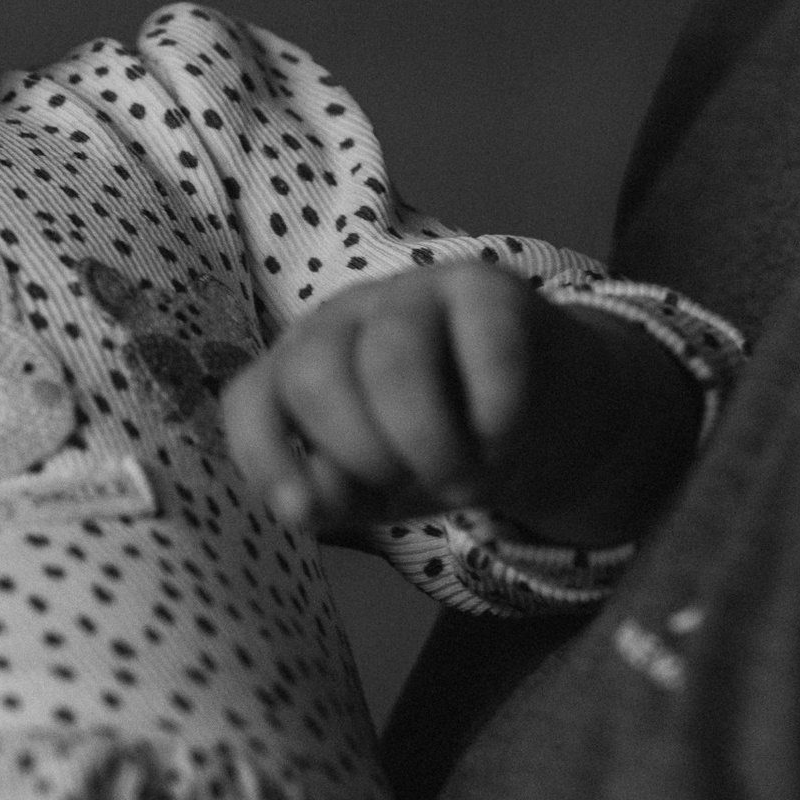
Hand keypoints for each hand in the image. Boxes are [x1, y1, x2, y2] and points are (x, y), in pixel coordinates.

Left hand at [222, 260, 701, 553]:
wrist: (550, 418)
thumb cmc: (444, 450)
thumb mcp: (379, 488)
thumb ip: (332, 495)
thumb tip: (303, 504)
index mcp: (301, 367)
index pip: (249, 399)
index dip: (265, 458)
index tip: (305, 512)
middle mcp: (344, 318)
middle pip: (312, 374)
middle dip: (362, 453)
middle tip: (413, 486)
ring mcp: (413, 293)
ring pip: (391, 358)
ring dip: (430, 443)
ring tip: (465, 477)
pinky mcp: (486, 287)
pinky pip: (481, 347)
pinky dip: (494, 416)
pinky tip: (502, 438)